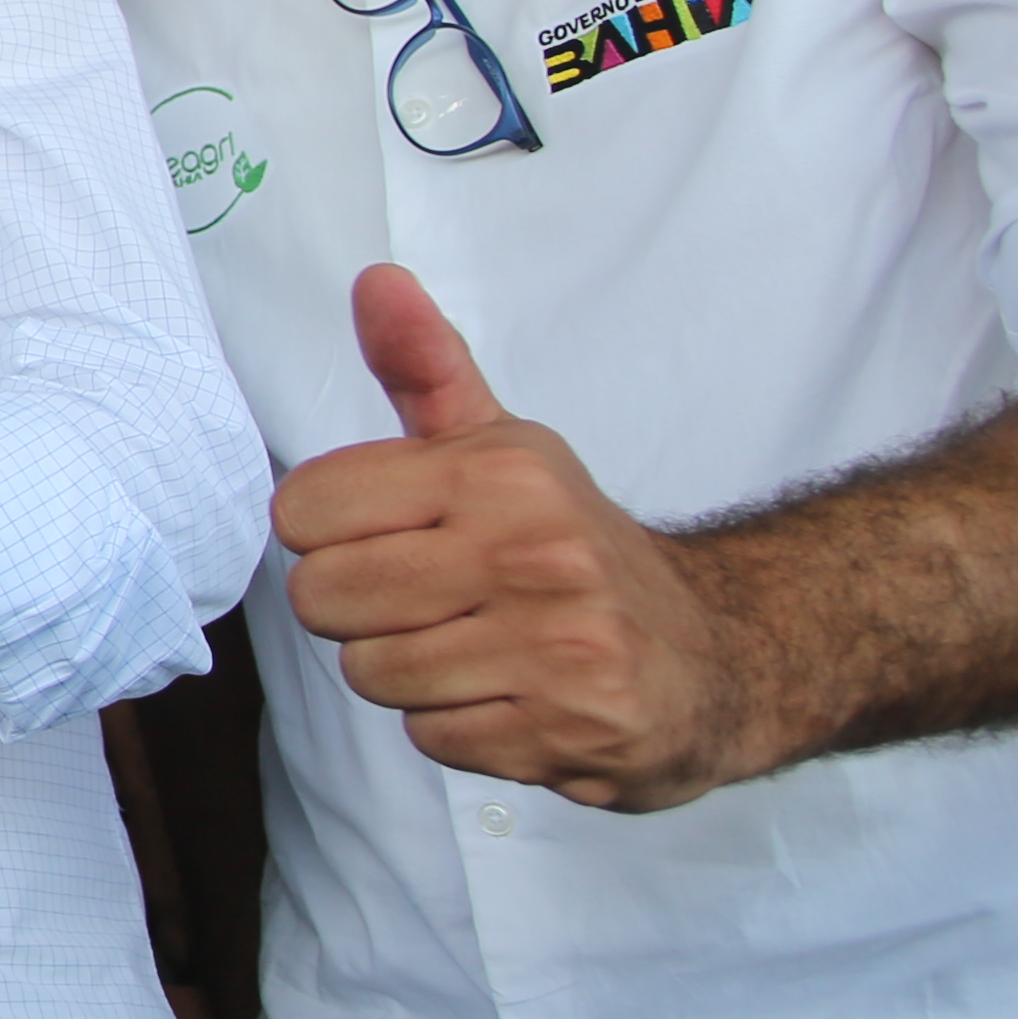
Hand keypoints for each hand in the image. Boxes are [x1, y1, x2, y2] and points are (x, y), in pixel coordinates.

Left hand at [275, 265, 770, 809]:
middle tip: (430, 601)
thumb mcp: (504, 445)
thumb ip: (424, 367)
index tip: (388, 537)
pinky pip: (431, 739)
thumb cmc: (571, 545)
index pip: (303, 512)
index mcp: (499, 474)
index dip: (329, 534)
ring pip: (372, 674)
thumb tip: (374, 280)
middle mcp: (533, 553)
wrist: (713, 656)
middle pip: (324, 599)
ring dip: (410, 674)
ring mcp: (557, 648)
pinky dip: (459, 728)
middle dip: (360, 610)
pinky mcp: (569, 732)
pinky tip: (513, 698)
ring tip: (477, 648)